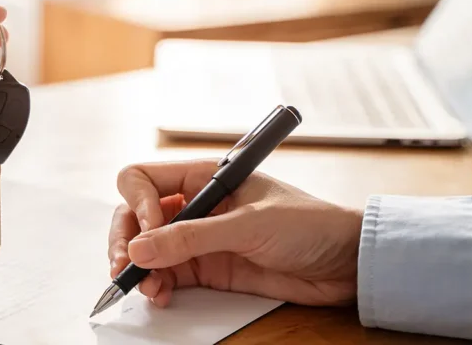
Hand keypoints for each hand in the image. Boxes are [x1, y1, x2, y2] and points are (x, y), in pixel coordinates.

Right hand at [109, 159, 363, 307]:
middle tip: (125, 267)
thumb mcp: (249, 226)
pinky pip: (167, 274)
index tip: (149, 233)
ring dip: (139, 268)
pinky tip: (161, 295)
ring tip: (148, 288)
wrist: (346, 262)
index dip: (137, 205)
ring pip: (146, 249)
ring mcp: (199, 238)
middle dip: (126, 240)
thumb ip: (192, 238)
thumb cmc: (310, 225)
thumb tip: (141, 248)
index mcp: (203, 177)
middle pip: (135, 216)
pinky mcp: (208, 268)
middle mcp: (195, 204)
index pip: (143, 180)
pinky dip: (156, 285)